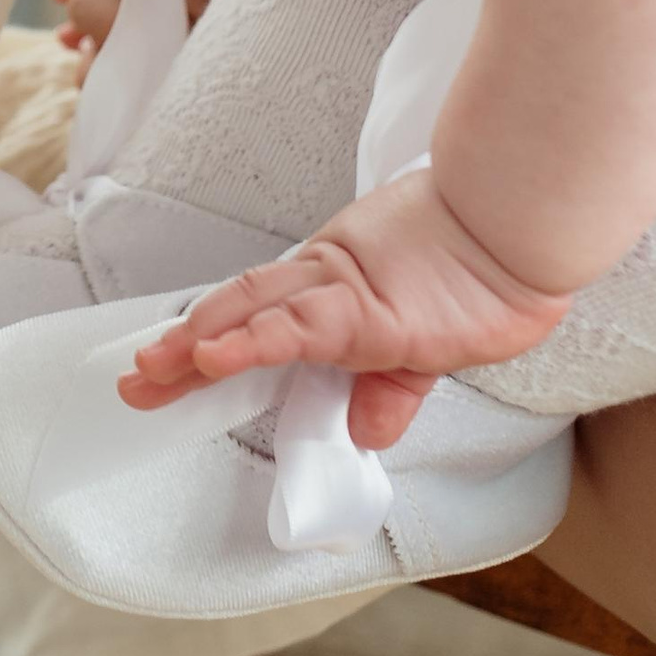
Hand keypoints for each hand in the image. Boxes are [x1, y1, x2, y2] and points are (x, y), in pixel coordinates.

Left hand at [119, 169, 571, 450]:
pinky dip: (249, 342)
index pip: (255, 313)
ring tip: (153, 369)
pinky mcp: (368, 312)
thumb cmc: (483, 273)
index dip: (207, 335)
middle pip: (236, 310)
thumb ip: (390, 388)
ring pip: (252, 311)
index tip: (165, 364)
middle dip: (181, 347)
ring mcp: (342, 292)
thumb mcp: (425, 351)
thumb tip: (368, 431)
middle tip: (133, 377)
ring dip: (196, 342)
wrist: (522, 224)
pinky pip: (296, 328)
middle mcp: (325, 283)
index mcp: (334, 288)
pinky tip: (212, 357)